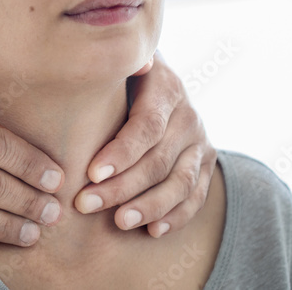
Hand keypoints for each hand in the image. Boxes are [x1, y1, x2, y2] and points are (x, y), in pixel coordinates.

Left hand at [74, 51, 216, 236]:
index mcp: (166, 87)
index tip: (91, 173)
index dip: (121, 153)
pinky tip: (152, 230)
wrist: (159, 77)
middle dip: (121, 187)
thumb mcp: (120, 61)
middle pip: (158, 160)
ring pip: (180, 183)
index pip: (147, 126)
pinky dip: (176, 216)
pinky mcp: (206, 164)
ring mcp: (200, 142)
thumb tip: (137, 63)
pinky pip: (196, 196)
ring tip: (118, 222)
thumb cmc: (123, 72)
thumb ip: (122, 64)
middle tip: (86, 203)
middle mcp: (188, 115)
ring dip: (149, 207)